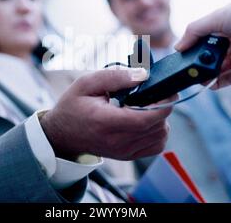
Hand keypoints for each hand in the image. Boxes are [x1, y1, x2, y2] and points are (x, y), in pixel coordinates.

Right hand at [40, 68, 172, 160]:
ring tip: (146, 106)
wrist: (62, 134)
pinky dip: (158, 131)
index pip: (145, 119)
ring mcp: (124, 152)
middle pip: (157, 127)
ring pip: (161, 137)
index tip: (167, 89)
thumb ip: (115, 77)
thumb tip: (143, 75)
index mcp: (106, 122)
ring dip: (161, 119)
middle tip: (154, 93)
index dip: (163, 104)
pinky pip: (156, 146)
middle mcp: (117, 141)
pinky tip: (146, 119)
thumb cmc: (73, 106)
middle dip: (162, 107)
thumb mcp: (86, 83)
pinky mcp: (128, 156)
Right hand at [175, 0, 230, 87]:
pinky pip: (227, 79)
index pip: (199, 42)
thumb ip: (194, 31)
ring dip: (204, 75)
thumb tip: (177, 47)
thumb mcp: (216, 18)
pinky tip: (208, 84)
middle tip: (187, 69)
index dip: (190, 49)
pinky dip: (216, 83)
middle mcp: (227, 43)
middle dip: (196, 64)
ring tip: (196, 77)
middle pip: (206, 58)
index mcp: (219, 28)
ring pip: (215, 70)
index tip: (179, 57)